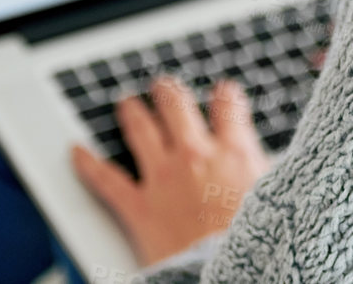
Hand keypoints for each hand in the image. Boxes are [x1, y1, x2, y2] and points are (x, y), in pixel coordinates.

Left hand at [70, 74, 274, 266]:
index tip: (223, 93)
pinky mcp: (139, 207)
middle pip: (177, 106)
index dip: (225, 96)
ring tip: (127, 103)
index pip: (228, 105)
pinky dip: (87, 164)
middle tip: (165, 88)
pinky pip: (106, 179)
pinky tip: (76, 152)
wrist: (233, 273)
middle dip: (169, 93)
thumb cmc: (259, 243)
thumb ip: (268, 174)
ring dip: (132, 111)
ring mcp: (163, 178)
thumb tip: (274, 166)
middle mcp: (195, 155)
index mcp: (235, 152)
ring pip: (141, 129)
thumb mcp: (276, 198)